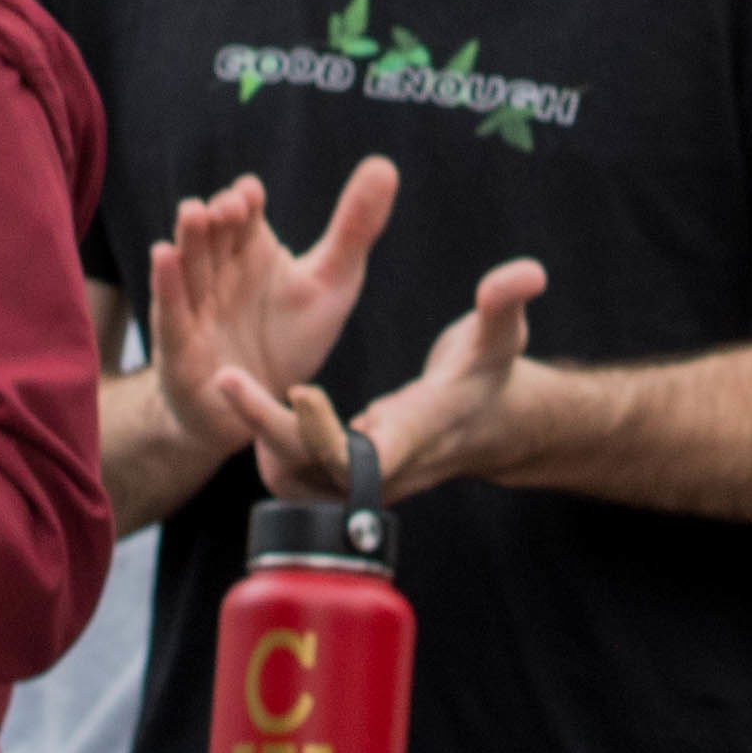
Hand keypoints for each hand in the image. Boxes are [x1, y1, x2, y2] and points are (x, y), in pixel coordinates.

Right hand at [148, 160, 399, 456]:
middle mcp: (219, 268)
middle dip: (216, 215)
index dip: (244, 199)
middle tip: (228, 206)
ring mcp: (197, 305)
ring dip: (189, 238)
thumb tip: (385, 164)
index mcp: (251, 247)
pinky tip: (163, 255)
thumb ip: (355, 228)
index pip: (243, 211)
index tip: (251, 195)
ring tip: (193, 213)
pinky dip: (167, 284)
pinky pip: (172, 311)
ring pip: (189, 264)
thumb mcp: (332, 283)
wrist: (264, 411)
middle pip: (212, 231)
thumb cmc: (291, 338)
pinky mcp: (181, 344)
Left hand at [217, 254, 547, 504]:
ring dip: (254, 436)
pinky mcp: (341, 474)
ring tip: (228, 380)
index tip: (296, 394)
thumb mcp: (500, 337)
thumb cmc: (489, 376)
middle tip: (224, 377)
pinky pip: (291, 470)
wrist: (486, 426)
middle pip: (310, 469)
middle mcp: (382, 467)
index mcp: (415, 434)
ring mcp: (359, 478)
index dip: (324, 434)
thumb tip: (527, 273)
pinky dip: (262, 440)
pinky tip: (244, 396)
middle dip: (263, 425)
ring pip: (291, 478)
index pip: (364, 455)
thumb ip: (505, 305)